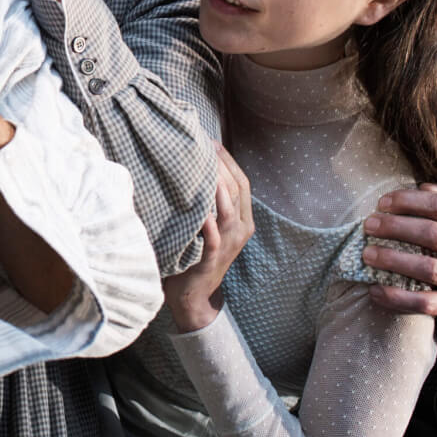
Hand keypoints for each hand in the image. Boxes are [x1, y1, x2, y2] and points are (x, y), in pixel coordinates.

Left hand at [162, 143, 252, 331]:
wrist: (194, 296)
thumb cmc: (196, 253)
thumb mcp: (210, 225)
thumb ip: (210, 202)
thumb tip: (195, 167)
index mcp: (243, 221)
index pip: (242, 183)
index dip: (228, 160)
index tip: (210, 140)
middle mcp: (240, 231)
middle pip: (236, 191)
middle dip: (221, 165)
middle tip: (202, 144)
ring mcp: (228, 246)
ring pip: (228, 211)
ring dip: (217, 187)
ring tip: (203, 166)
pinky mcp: (211, 260)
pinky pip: (212, 239)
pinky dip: (207, 223)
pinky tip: (199, 210)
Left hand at [363, 181, 436, 322]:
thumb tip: (423, 187)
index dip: (409, 201)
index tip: (382, 203)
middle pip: (433, 234)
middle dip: (395, 228)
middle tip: (369, 225)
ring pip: (428, 269)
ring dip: (393, 260)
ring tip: (367, 254)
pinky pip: (424, 303)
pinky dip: (397, 298)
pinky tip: (375, 290)